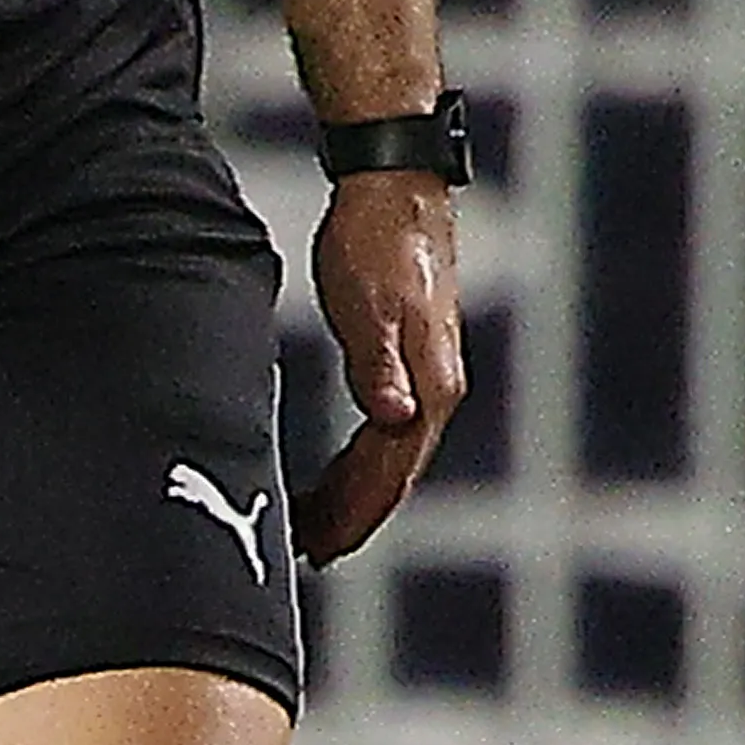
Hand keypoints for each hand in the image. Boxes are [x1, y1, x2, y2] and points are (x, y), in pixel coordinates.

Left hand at [295, 169, 465, 559]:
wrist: (397, 192)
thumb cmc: (377, 243)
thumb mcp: (369, 305)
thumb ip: (380, 365)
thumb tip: (395, 421)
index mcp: (430, 386)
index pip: (393, 471)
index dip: (356, 515)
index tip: (319, 548)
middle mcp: (436, 390)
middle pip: (395, 474)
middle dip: (354, 517)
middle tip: (307, 553)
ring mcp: (427, 378)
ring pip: (391, 458)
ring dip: (354, 494)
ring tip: (314, 525)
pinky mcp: (411, 364)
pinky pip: (386, 434)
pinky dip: (358, 462)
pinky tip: (336, 471)